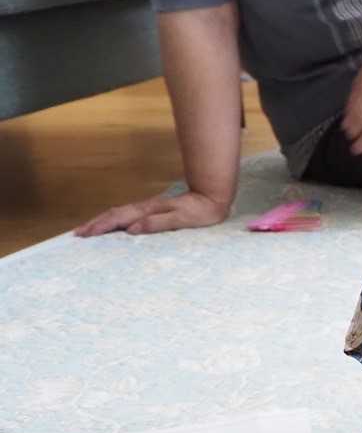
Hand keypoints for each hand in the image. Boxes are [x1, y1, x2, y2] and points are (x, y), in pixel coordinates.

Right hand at [74, 189, 231, 236]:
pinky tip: (112, 226)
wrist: (212, 198)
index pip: (119, 219)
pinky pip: (127, 215)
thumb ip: (158, 224)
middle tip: (77, 234)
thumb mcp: (181, 220)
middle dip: (95, 223)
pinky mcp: (152, 211)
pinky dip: (114, 220)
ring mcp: (147, 208)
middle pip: (114, 214)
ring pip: (119, 213)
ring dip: (102, 221)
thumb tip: (132, 229)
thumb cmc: (200, 212)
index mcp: (148, 211)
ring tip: (87, 230)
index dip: (101, 226)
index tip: (84, 234)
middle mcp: (144, 208)